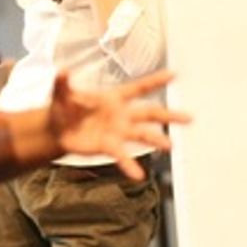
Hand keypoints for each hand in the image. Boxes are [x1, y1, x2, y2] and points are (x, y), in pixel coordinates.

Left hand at [48, 70, 188, 178]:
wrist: (57, 130)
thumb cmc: (63, 108)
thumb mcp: (60, 93)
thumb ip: (62, 82)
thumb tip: (62, 71)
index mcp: (114, 97)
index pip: (138, 88)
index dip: (155, 81)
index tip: (173, 75)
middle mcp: (121, 115)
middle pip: (149, 113)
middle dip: (169, 115)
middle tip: (189, 118)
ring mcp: (118, 132)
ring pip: (141, 135)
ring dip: (155, 140)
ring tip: (170, 146)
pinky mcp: (109, 147)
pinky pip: (122, 156)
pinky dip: (129, 165)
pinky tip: (138, 175)